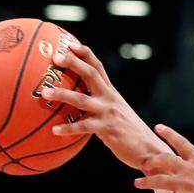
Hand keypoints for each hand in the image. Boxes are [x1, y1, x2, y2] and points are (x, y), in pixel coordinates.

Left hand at [45, 44, 162, 169]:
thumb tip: (83, 110)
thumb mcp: (117, 115)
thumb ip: (102, 108)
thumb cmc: (130, 135)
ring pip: (81, 99)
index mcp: (112, 93)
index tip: (69, 43)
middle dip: (73, 63)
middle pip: (90, 74)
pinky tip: (55, 130)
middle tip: (55, 57)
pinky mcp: (106, 129)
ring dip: (61, 94)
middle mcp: (110, 98)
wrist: (148, 149)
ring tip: (44, 93)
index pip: (98, 67)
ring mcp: (108, 112)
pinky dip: (68, 128)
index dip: (85, 54)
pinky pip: (83, 127)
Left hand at [135, 125, 193, 192]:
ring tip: (137, 183)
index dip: (169, 133)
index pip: (181, 143)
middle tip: (143, 162)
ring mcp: (184, 186)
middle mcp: (188, 170)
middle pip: (164, 160)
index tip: (158, 127)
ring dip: (145, 182)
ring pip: (158, 181)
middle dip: (151, 160)